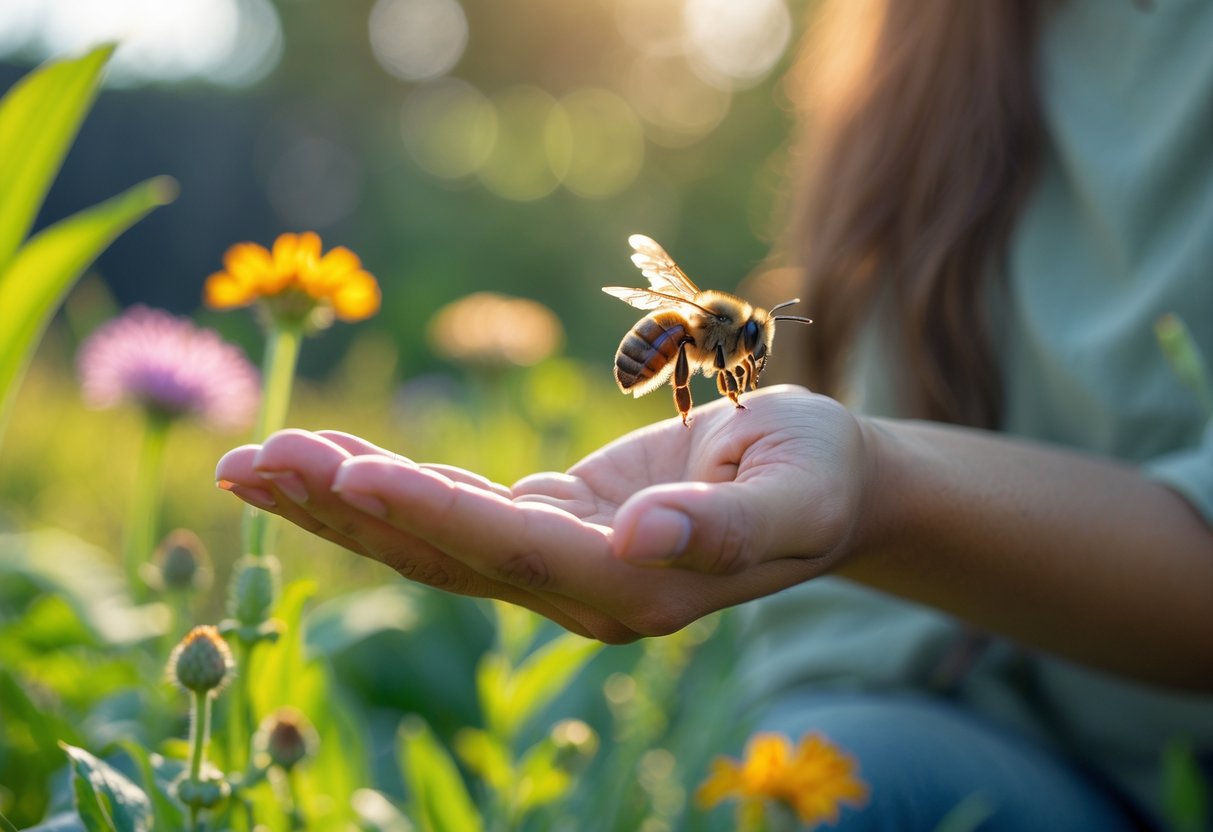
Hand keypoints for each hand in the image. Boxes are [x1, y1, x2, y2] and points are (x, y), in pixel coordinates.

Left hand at [215, 385, 870, 641]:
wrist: (824, 485)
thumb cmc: (821, 475)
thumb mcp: (798, 489)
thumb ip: (727, 526)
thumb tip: (643, 541)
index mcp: (638, 588)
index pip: (514, 548)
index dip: (427, 512)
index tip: (343, 471)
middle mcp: (582, 592)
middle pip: (442, 555)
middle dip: (343, 507)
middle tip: (246, 458)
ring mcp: (557, 567)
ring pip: (428, 542)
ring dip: (337, 503)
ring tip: (249, 460)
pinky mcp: (547, 531)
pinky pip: (450, 514)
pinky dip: (383, 486)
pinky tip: (324, 460)